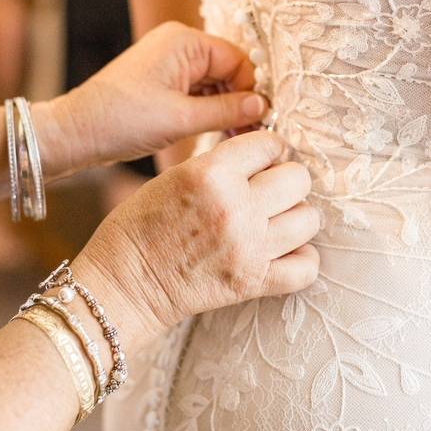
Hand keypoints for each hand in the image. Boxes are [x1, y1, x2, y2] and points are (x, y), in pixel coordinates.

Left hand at [47, 21, 266, 173]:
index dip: (252, 91)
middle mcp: (178, 45)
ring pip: (215, 84)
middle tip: (251, 135)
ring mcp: (170, 63)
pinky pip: (198, 92)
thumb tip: (263, 106)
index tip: (261, 121)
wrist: (75, 133)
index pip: (238, 60)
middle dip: (241, 101)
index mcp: (184, 41)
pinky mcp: (163, 81)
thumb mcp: (181, 118)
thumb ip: (227, 110)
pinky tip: (218, 134)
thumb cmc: (121, 120)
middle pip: (229, 71)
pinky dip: (209, 111)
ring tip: (235, 139)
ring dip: (226, 109)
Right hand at [71, 131, 319, 349]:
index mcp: (212, 174)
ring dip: (295, 218)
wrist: (122, 284)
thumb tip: (265, 155)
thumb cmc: (140, 226)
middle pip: (298, 179)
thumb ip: (221, 164)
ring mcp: (248, 247)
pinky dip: (302, 260)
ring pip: (308, 219)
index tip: (262, 161)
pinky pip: (306, 267)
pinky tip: (285, 253)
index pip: (269, 145)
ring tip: (276, 222)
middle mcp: (235, 208)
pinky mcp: (252, 282)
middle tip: (270, 191)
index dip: (268, 151)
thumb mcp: (174, 176)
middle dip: (286, 181)